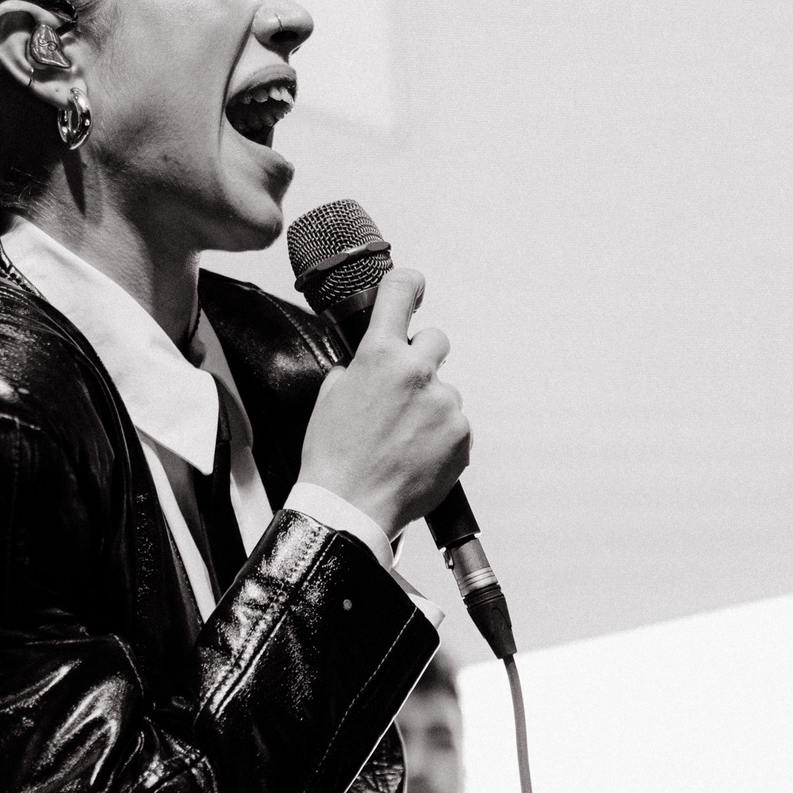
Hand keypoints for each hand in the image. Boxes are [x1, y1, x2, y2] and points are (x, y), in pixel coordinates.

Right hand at [298, 267, 470, 538]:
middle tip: (402, 390)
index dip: (408, 284)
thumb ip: (358, 369)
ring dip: (429, 407)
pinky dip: (441, 437)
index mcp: (380, 356)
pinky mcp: (462, 435)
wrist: (352, 508)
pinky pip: (455, 424)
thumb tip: (370, 363)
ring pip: (444, 391)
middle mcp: (418, 373)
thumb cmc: (335, 457)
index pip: (400, 293)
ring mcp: (445, 405)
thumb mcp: (330, 397)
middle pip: (436, 341)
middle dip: (421, 359)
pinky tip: (416, 455)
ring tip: (402, 439)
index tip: (414, 286)